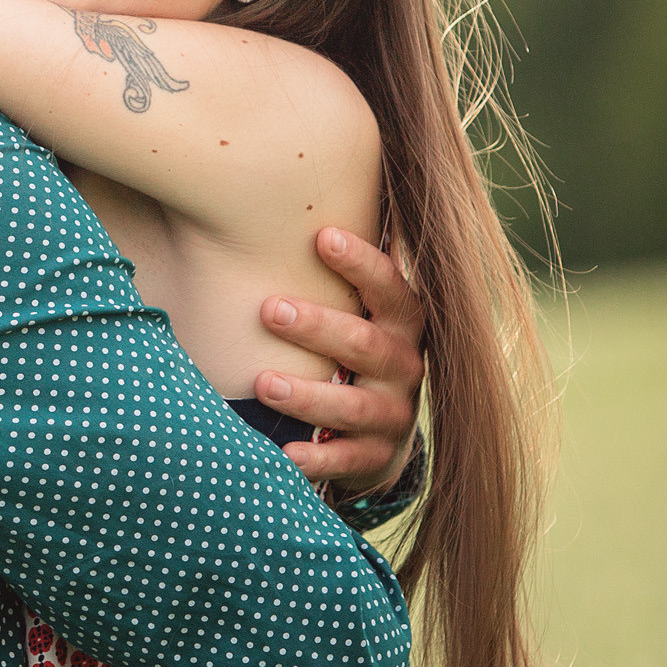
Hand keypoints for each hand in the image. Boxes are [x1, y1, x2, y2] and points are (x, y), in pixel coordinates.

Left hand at [254, 227, 426, 492]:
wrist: (380, 436)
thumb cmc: (351, 353)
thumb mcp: (356, 313)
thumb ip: (333, 274)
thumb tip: (269, 204)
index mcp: (401, 322)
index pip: (390, 287)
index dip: (360, 264)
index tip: (322, 237)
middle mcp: (404, 366)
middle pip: (365, 344)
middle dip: (319, 326)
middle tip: (270, 309)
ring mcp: (392, 416)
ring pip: (351, 406)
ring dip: (307, 394)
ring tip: (263, 382)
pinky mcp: (374, 459)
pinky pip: (344, 462)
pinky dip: (315, 459)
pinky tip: (283, 455)